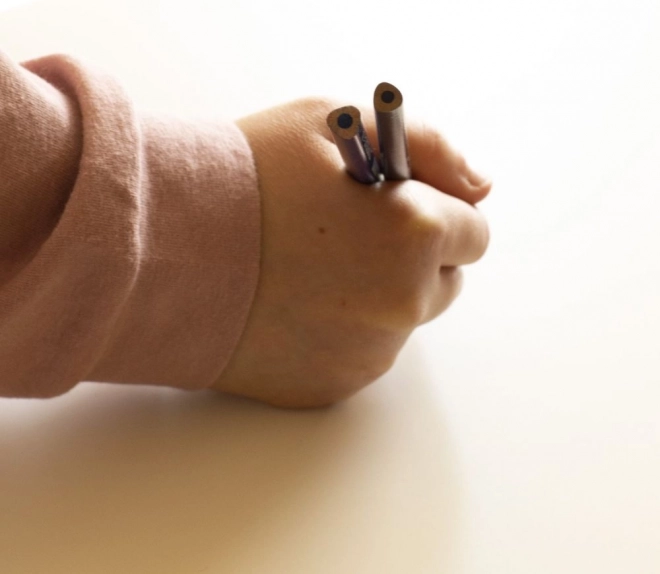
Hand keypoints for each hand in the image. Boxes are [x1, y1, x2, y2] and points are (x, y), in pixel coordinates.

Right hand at [211, 98, 490, 407]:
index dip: (439, 215)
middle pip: (445, 284)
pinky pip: (361, 354)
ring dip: (375, 298)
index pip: (473, 233)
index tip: (403, 210)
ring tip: (311, 274)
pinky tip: (294, 308)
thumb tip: (481, 186)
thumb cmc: (246, 175)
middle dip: (413, 260)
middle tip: (351, 240)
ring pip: (402, 322)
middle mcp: (404, 300)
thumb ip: (429, 145)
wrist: (161, 249)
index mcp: (416, 231)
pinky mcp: (333, 387)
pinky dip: (342, 334)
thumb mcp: (337, 122)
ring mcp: (368, 352)